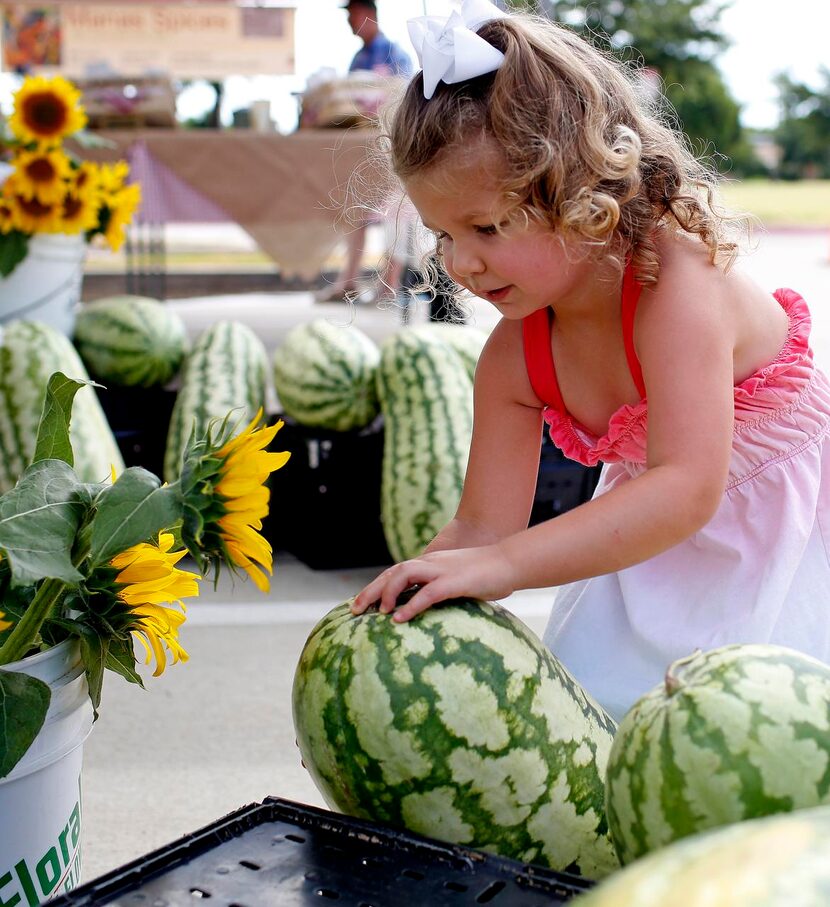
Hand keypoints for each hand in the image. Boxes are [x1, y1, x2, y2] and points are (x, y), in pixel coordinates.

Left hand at [351, 545, 515, 622]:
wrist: (510, 562)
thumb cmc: (488, 575)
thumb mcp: (459, 581)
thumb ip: (442, 590)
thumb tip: (429, 608)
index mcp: (431, 564)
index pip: (396, 572)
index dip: (376, 586)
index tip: (361, 603)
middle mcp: (432, 563)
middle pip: (393, 572)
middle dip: (371, 590)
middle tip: (354, 610)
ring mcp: (442, 570)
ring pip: (404, 574)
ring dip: (387, 593)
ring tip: (377, 613)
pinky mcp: (455, 582)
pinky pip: (427, 592)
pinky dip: (411, 605)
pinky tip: (399, 619)